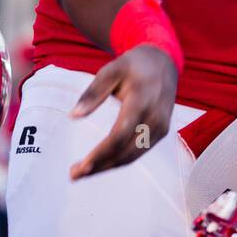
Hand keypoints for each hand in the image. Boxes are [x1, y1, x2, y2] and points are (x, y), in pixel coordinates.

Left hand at [68, 46, 177, 179]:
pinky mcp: (161, 132)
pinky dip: (119, 160)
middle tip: (74, 175)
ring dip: (108, 167)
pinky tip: (102, 162)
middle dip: (100, 166)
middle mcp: (155, 117)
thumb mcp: (111, 70)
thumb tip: (73, 116)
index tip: (81, 166)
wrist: (163, 62)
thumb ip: (94, 93)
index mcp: (142, 99)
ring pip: (132, 156)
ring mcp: (161, 126)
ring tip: (83, 172)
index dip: (101, 153)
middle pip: (126, 151)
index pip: (120, 135)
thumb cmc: (133, 66)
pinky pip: (138, 151)